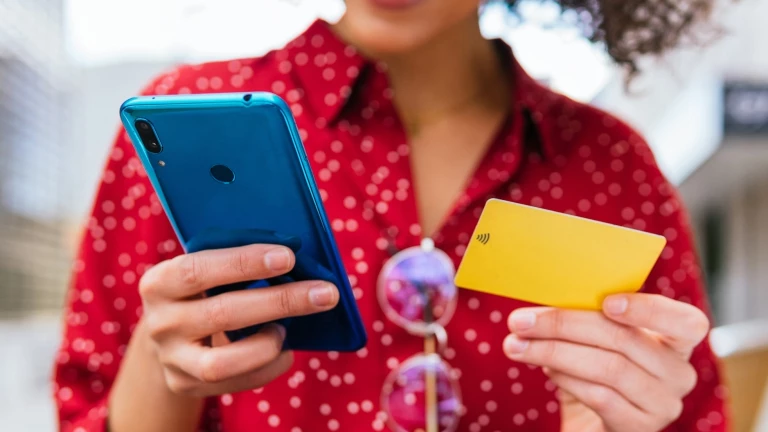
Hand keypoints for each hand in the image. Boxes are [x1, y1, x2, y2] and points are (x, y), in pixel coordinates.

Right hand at [138, 244, 338, 396]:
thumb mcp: (207, 269)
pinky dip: (268, 365)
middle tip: (326, 292)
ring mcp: (171, 358)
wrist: (170, 334)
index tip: (288, 256)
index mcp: (160, 281)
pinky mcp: (186, 384)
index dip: (244, 263)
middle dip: (280, 301)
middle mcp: (160, 322)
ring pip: (223, 361)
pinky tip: (284, 350)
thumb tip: (297, 254)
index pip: (199, 269)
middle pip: (223, 313)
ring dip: (267, 343)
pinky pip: (236, 382)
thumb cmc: (203, 290)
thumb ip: (238, 262)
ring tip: (287, 329)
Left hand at [503, 294, 709, 431]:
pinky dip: (567, 379)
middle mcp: (679, 373)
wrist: (594, 424)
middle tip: (521, 321)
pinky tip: (546, 370)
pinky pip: (600, 397)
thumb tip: (547, 297)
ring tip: (519, 346)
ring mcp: (663, 404)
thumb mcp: (598, 339)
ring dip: (555, 352)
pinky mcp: (640, 428)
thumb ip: (589, 315)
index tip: (607, 301)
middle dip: (564, 325)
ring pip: (609, 368)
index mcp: (678, 340)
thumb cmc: (596, 369)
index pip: (686, 322)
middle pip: (624, 339)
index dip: (648, 309)